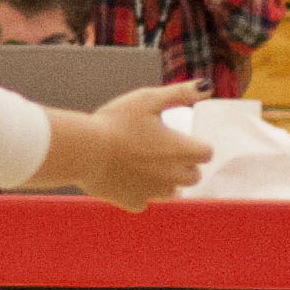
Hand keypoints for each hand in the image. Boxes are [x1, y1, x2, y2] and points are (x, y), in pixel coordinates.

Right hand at [69, 84, 207, 211]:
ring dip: (164, 179)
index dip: (194, 144)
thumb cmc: (116, 122)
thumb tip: (206, 87)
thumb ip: (180, 93)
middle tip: (159, 149)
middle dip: (183, 164)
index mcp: (181, 150)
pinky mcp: (134, 202)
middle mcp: (173, 176)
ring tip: (142, 161)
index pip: (206, 153)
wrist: (84, 150)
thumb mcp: (148, 98)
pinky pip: (144, 199)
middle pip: (193, 175)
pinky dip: (139, 190)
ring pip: (172, 191)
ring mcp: (154, 192)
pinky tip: (124, 175)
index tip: (177, 137)